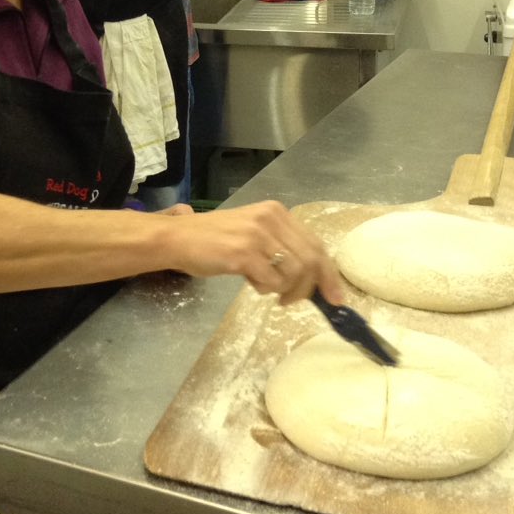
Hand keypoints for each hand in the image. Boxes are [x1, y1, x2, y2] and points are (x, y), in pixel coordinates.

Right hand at [165, 200, 343, 305]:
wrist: (177, 238)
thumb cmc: (213, 239)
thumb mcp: (253, 233)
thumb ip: (280, 246)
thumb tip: (313, 278)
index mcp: (276, 211)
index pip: (316, 244)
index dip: (329, 274)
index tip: (336, 298)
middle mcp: (270, 218)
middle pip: (311, 259)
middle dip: (311, 288)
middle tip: (296, 302)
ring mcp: (256, 235)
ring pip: (295, 272)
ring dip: (286, 290)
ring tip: (269, 291)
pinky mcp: (243, 254)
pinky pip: (272, 282)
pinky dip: (266, 289)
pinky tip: (252, 283)